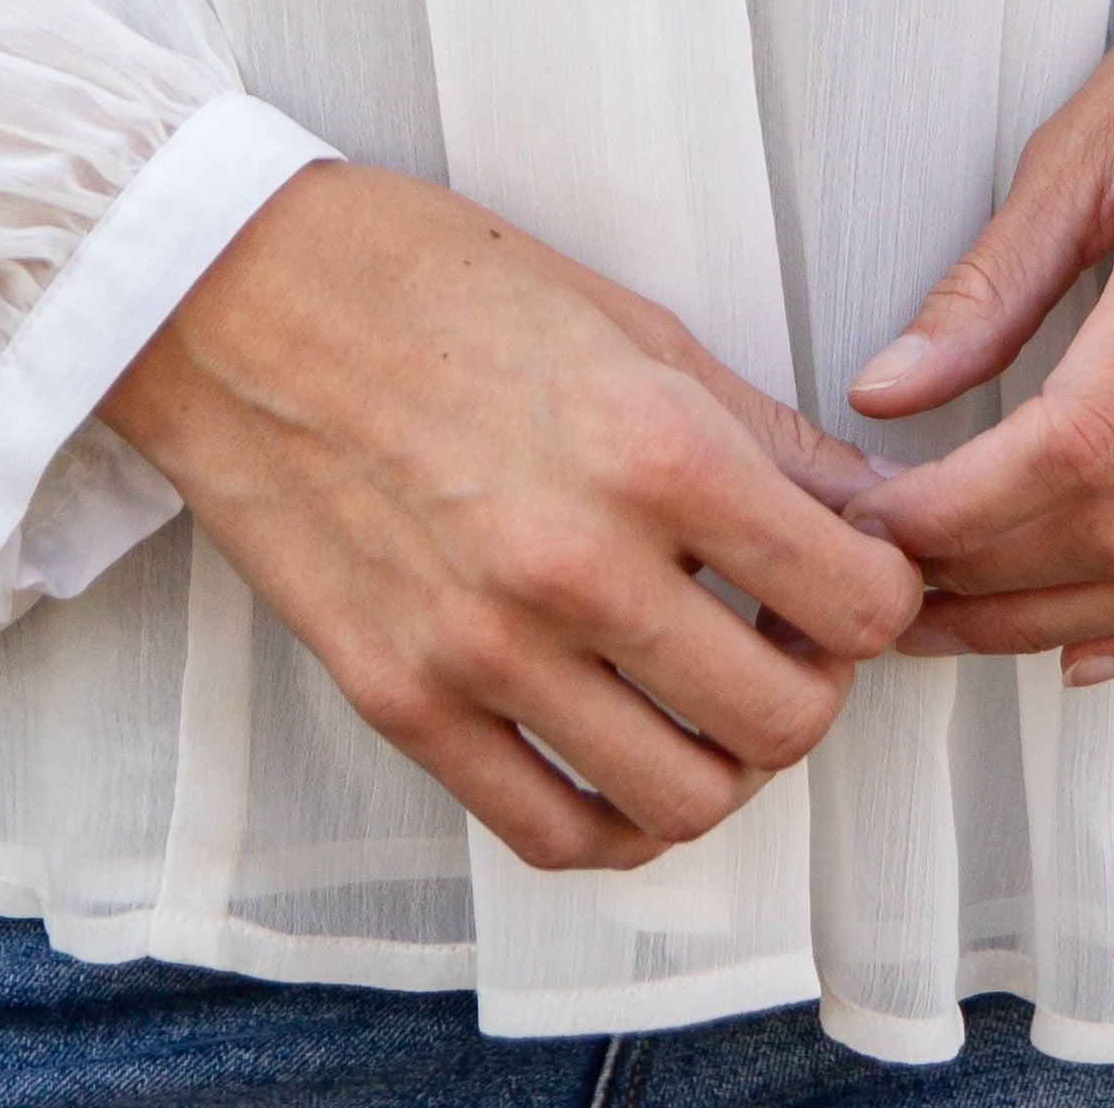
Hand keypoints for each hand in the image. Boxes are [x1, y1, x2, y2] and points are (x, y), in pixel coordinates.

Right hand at [102, 162, 924, 870]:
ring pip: (683, 800)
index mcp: (649, 446)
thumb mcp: (626, 321)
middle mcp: (575, 563)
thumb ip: (759, 435)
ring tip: (705, 694)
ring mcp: (483, 649)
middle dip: (813, 685)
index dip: (879, 593)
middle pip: (784, 718)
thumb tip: (867, 512)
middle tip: (787, 636)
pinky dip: (619, 823)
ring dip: (724, 762)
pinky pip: (554, 834)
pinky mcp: (403, 702)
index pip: (851, 598)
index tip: (856, 574)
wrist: (234, 297)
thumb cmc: (427, 279)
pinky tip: (626, 760)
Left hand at [843, 0, 1113, 684]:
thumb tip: (884, 394)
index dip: (961, 510)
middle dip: (994, 584)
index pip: (1077, 436)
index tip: (872, 525)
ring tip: (966, 621)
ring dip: (1072, 619)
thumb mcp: (1091, 127)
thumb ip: (993, 277)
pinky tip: (1086, 631)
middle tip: (895, 590)